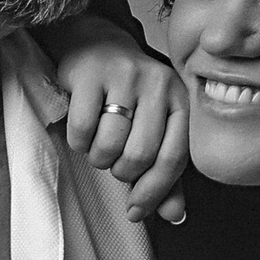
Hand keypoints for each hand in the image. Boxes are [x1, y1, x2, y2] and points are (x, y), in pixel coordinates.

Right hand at [44, 25, 189, 224]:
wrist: (96, 43)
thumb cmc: (128, 94)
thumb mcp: (155, 128)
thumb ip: (165, 172)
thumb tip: (174, 215)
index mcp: (180, 100)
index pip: (174, 158)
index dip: (154, 191)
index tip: (136, 210)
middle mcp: (158, 84)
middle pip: (140, 156)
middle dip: (122, 172)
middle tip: (114, 162)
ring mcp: (124, 76)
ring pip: (110, 146)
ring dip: (99, 158)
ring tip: (99, 144)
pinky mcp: (91, 74)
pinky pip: (82, 130)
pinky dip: (78, 142)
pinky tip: (83, 132)